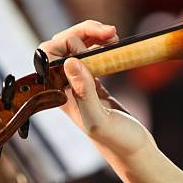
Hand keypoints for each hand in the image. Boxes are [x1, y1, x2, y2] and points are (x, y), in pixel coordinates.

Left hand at [40, 20, 154, 156]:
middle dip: (83, 33)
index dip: (66, 42)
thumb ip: (84, 92)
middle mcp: (64, 87)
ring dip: (92, 35)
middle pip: (61, 45)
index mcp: (58, 94)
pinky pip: (90, 55)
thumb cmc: (118, 140)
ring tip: (114, 35)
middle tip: (111, 32)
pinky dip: (100, 45)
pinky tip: (114, 45)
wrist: (134, 150)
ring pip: (75, 47)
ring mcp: (79, 83)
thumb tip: (70, 61)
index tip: (93, 45)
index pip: (48, 55)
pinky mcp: (94, 83)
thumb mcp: (100, 119)